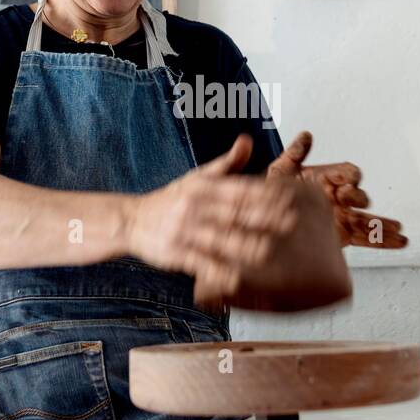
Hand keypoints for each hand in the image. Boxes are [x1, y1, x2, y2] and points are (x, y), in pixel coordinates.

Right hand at [126, 135, 303, 301]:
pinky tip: (235, 280)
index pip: (238, 190)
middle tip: (289, 223)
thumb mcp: (196, 178)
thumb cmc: (170, 200)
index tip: (289, 199)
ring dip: (242, 245)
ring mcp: (184, 231)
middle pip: (232, 213)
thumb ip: (226, 163)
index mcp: (202, 187)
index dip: (264, 194)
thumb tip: (247, 140)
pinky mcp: (175, 253)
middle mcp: (194, 207)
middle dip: (261, 218)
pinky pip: (198, 263)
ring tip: (266, 251)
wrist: (130, 220)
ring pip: (217, 238)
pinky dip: (217, 272)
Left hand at [267, 131, 407, 248]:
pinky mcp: (343, 235)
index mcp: (326, 179)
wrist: (267, 225)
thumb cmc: (272, 196)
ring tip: (400, 230)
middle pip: (357, 196)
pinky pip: (366, 237)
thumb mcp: (279, 174)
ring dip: (384, 224)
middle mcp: (337, 197)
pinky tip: (398, 242)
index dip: (349, 176)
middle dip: (359, 198)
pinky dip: (382, 240)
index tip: (349, 180)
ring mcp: (342, 217)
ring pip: (367, 219)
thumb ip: (292, 155)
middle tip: (358, 202)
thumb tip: (305, 136)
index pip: (345, 172)